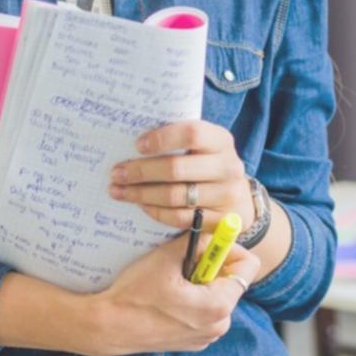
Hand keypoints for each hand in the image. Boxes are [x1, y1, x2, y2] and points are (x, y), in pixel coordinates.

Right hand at [85, 233, 260, 355]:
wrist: (108, 326)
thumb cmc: (135, 293)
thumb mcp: (168, 258)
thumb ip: (200, 242)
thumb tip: (218, 234)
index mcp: (219, 305)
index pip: (248, 266)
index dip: (230, 248)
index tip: (210, 243)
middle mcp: (220, 325)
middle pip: (231, 281)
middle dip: (212, 266)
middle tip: (184, 263)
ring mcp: (207, 337)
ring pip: (217, 296)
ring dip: (202, 283)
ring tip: (173, 282)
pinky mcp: (195, 342)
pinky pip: (205, 312)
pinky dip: (194, 300)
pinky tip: (169, 298)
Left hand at [109, 120, 254, 232]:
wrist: (239, 200)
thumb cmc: (208, 166)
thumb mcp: (202, 148)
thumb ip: (178, 141)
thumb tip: (132, 141)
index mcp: (221, 140)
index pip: (192, 134)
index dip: (162, 139)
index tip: (137, 145)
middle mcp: (228, 166)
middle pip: (177, 168)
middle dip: (141, 171)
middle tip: (116, 173)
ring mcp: (227, 195)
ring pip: (175, 196)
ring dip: (142, 194)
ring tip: (120, 191)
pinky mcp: (222, 221)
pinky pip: (180, 218)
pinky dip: (157, 212)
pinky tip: (142, 205)